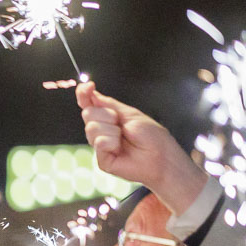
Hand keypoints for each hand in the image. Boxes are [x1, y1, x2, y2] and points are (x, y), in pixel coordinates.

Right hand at [76, 81, 206, 212]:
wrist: (161, 156)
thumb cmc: (151, 136)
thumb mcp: (130, 113)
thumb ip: (108, 104)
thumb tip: (91, 92)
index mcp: (108, 117)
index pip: (89, 103)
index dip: (84, 94)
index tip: (87, 87)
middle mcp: (102, 130)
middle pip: (88, 113)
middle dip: (106, 115)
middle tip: (120, 123)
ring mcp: (100, 144)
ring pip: (91, 128)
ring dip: (111, 130)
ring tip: (123, 137)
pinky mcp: (101, 159)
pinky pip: (99, 143)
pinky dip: (111, 142)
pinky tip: (120, 148)